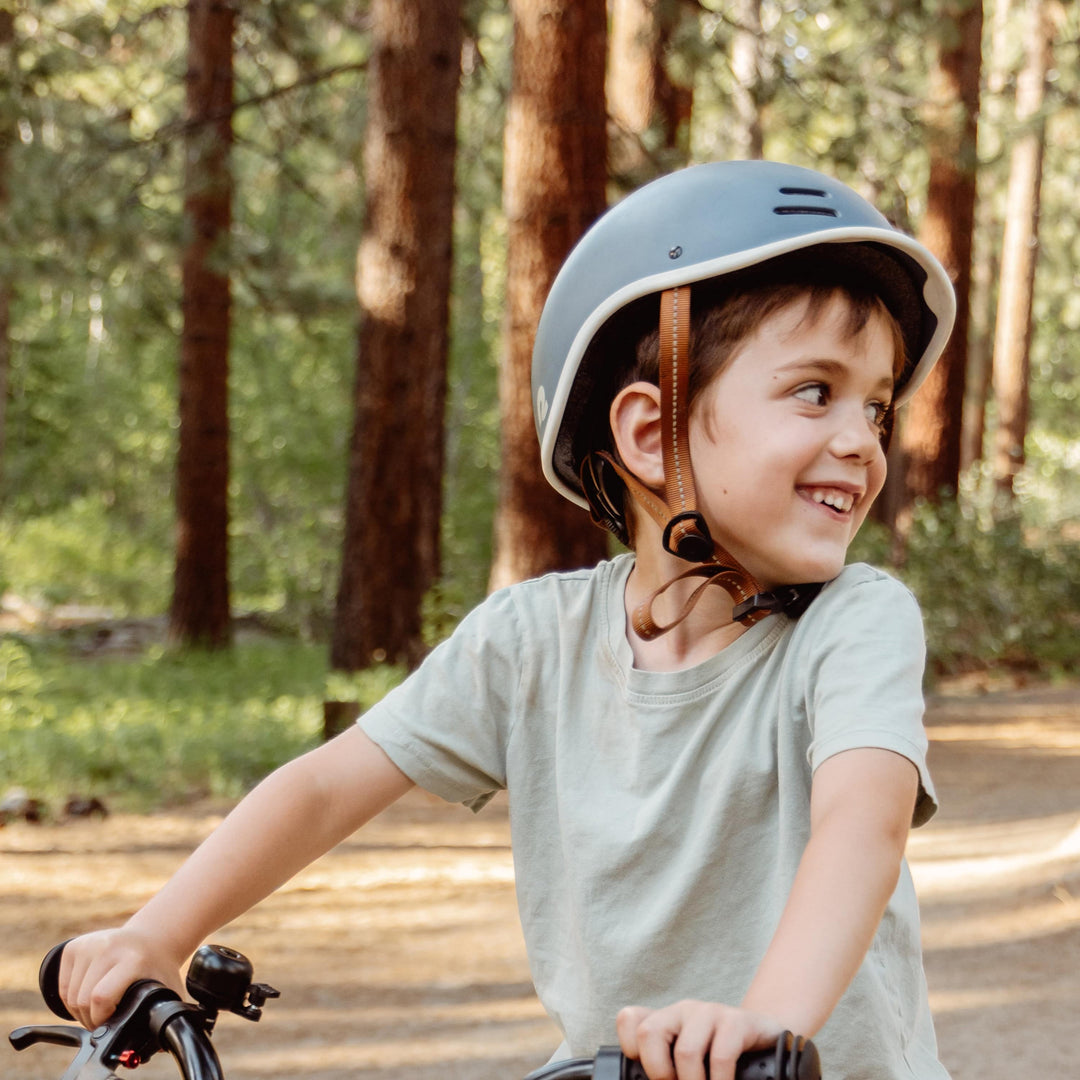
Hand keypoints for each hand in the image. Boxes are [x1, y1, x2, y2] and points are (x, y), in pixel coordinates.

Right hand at [58, 927, 185, 1029]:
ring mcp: (89, 944)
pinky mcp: (74, 947)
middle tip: (104, 1020)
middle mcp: (108, 946)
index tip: (112, 1022)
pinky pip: (62, 987)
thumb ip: (160, 1015)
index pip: (101, 997)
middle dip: (90, 1019)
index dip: (101, 1018)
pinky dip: (70, 1000)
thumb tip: (156, 1047)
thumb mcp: (165, 988)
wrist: (152, 938)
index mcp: (132, 958)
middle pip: (82, 1000)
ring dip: (80, 1012)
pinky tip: (87, 998)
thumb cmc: (158, 968)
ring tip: (98, 1010)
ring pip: (70, 996)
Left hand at [617, 1000, 783, 1079]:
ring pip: (686, 1051)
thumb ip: (671, 1070)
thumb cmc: (723, 1059)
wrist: (768, 1044)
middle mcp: (683, 1011)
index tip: (652, 1075)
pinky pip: (721, 1056)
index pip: (629, 1019)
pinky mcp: (737, 1021)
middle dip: (659, 1074)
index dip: (630, 1048)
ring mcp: (710, 1012)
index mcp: (666, 1020)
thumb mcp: (692, 1064)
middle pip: (649, 1033)